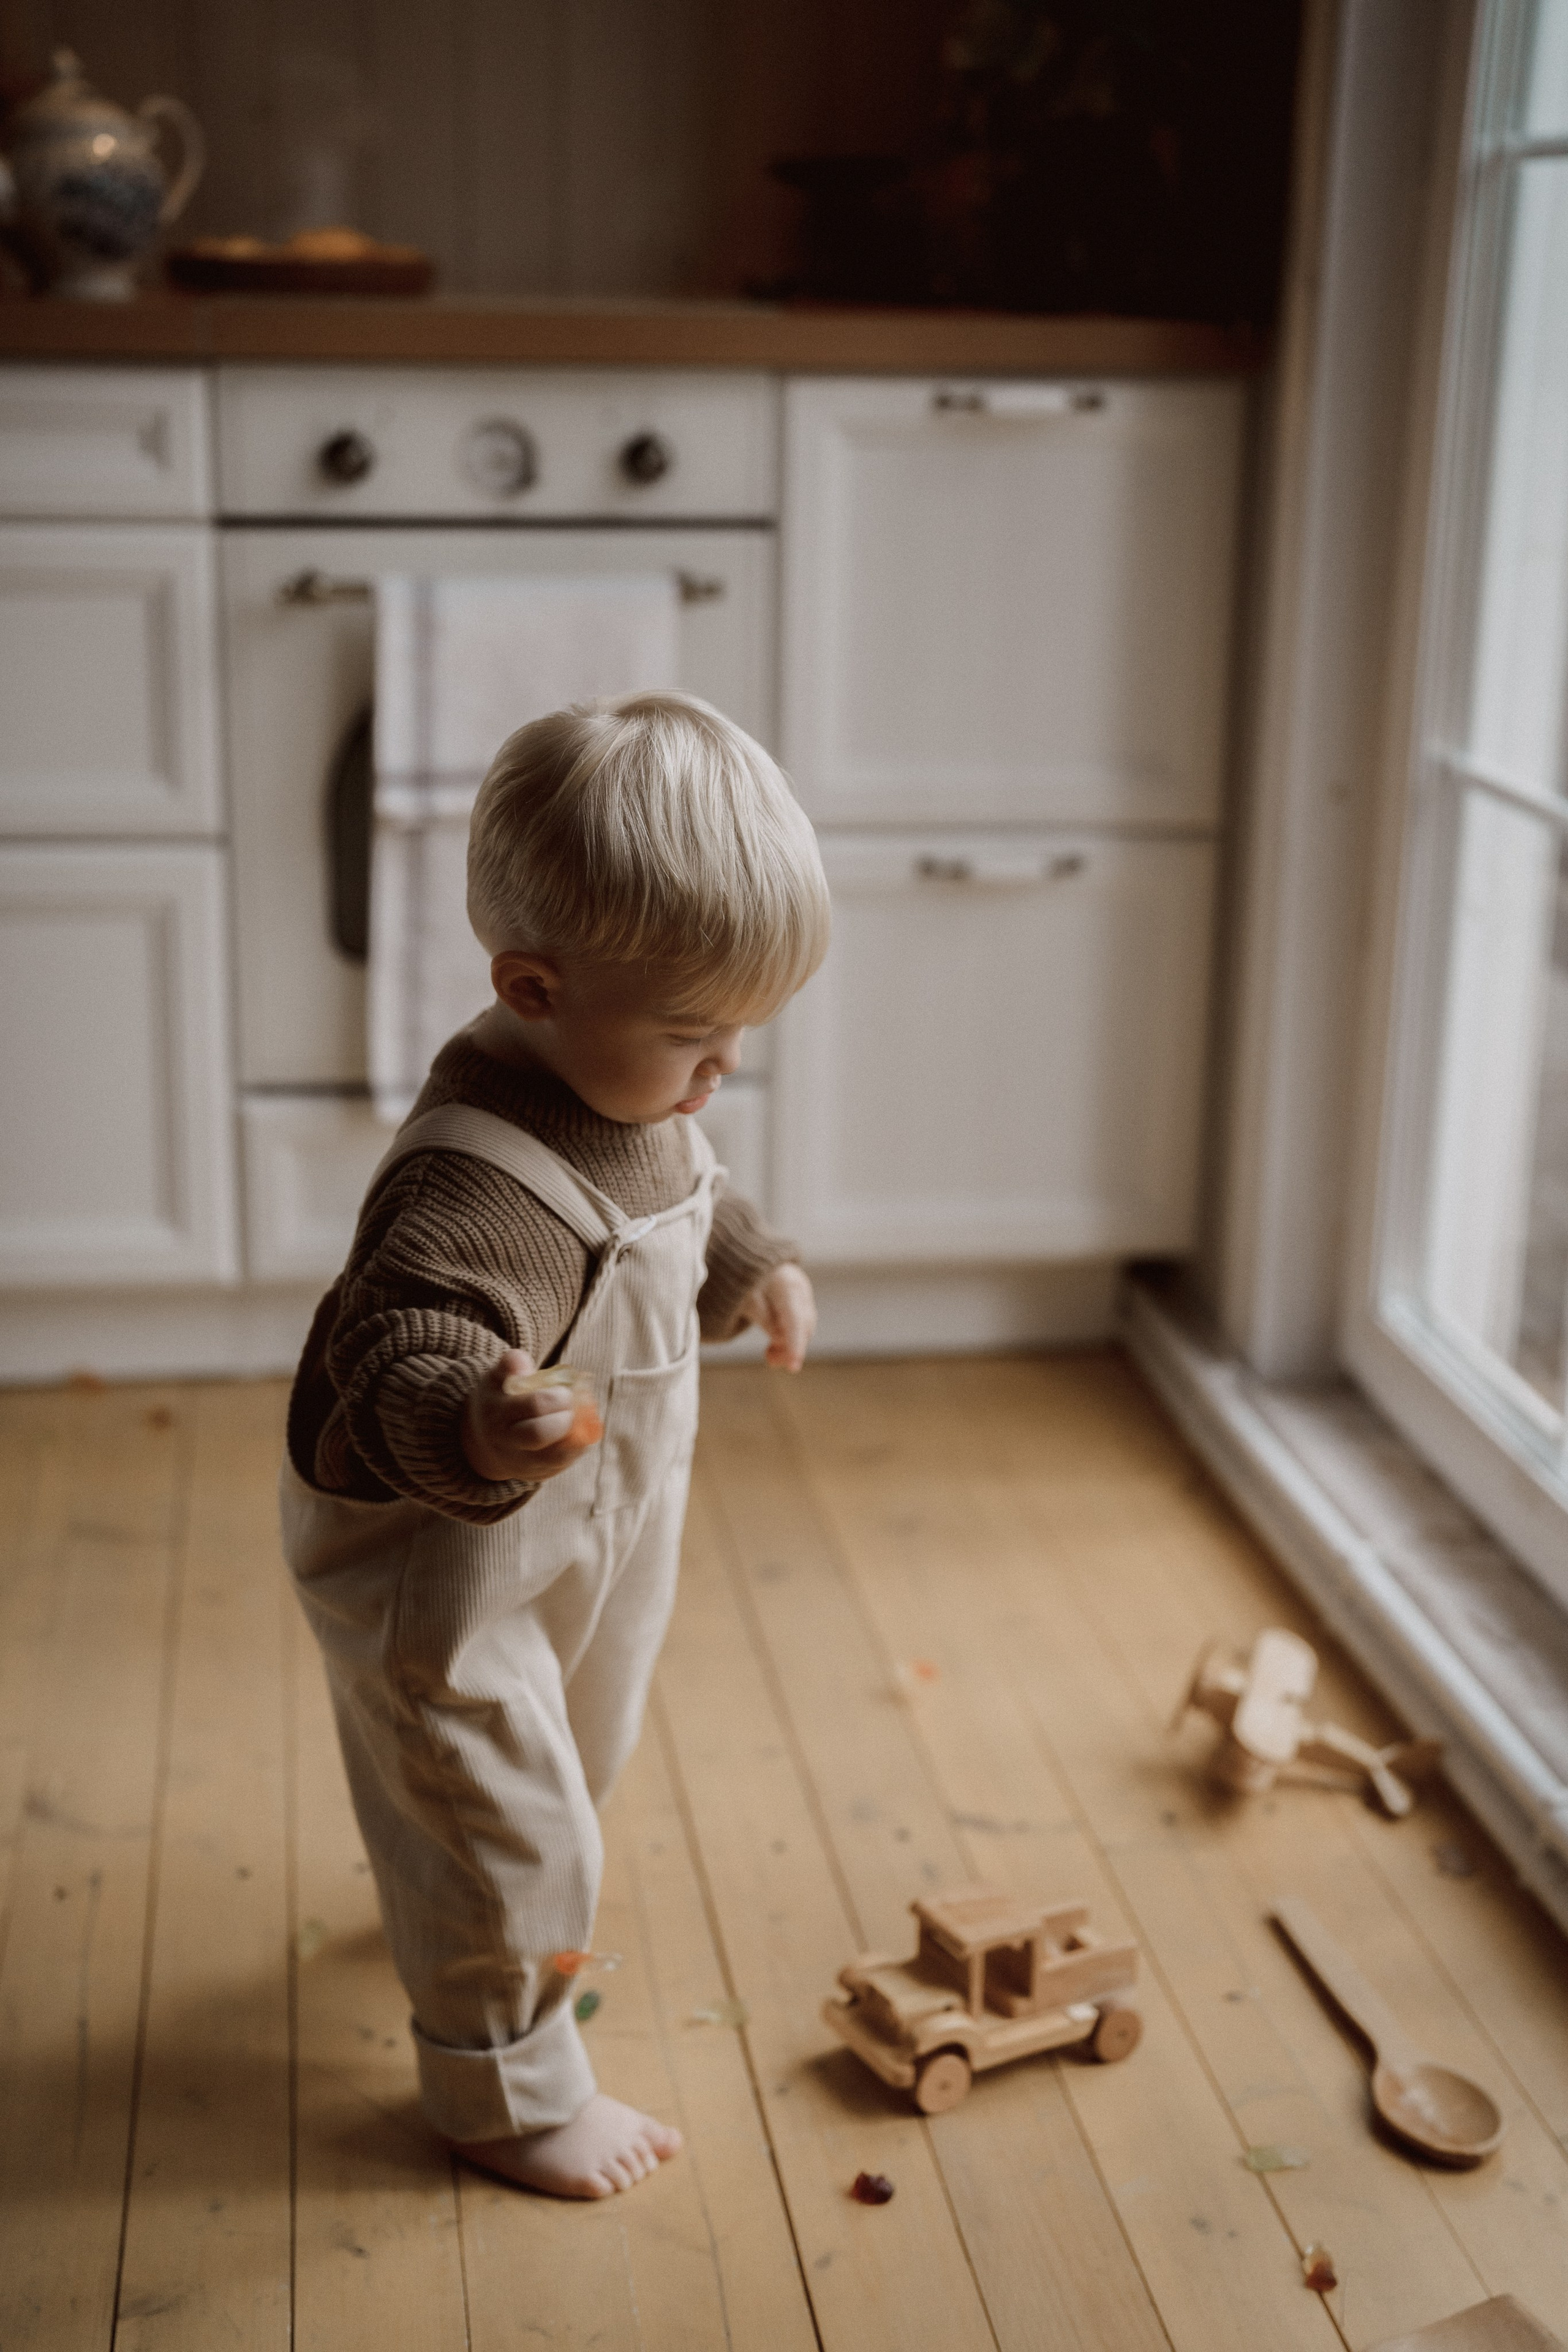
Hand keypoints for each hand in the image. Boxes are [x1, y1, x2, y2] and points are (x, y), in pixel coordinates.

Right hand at [460, 1349, 600, 1483]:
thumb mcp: (497, 1378)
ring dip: (576, 1436)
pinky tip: (579, 1433)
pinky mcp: (536, 1475)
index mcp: (497, 1414)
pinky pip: (561, 1466)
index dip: (556, 1397)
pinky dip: (576, 1449)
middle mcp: (505, 1443)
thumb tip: (523, 1364)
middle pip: (539, 1435)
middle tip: (572, 1406)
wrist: (482, 1440)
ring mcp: (520, 1464)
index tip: (565, 1391)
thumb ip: (510, 1364)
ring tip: (582, 1420)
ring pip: (555, 1458)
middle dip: (565, 1417)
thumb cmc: (498, 1400)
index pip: (533, 1406)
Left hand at [740, 1262, 815, 1370]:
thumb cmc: (744, 1278)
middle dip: (788, 1348)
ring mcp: (804, 1295)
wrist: (750, 1258)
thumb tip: (780, 1339)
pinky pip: (800, 1325)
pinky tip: (774, 1348)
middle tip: (769, 1360)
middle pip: (803, 1326)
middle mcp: (801, 1288)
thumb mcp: (746, 1297)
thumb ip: (763, 1317)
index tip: (793, 1366)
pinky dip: (788, 1339)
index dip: (794, 1344)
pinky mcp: (802, 1302)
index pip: (794, 1319)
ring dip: (788, 1346)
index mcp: (786, 1283)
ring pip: (804, 1328)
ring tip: (769, 1355)